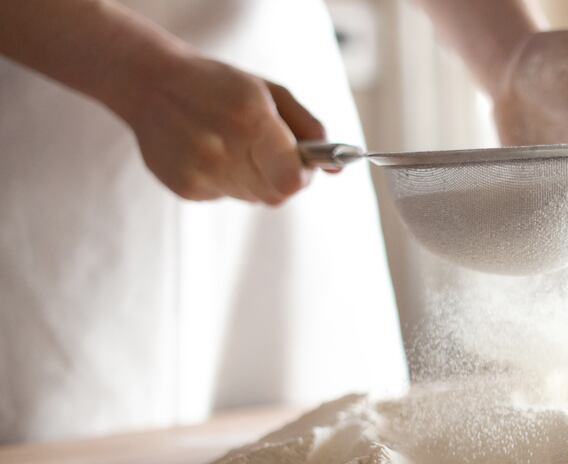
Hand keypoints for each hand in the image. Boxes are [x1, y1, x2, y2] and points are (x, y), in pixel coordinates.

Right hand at [116, 55, 325, 205]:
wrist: (150, 84)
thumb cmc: (220, 85)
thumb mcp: (270, 92)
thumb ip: (310, 128)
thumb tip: (339, 168)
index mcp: (250, 120)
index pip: (292, 180)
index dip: (303, 177)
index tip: (302, 165)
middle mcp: (223, 150)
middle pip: (276, 194)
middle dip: (282, 177)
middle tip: (269, 152)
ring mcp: (200, 172)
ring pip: (252, 197)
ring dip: (255, 178)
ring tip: (234, 145)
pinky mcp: (184, 187)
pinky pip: (225, 195)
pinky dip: (227, 179)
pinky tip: (210, 151)